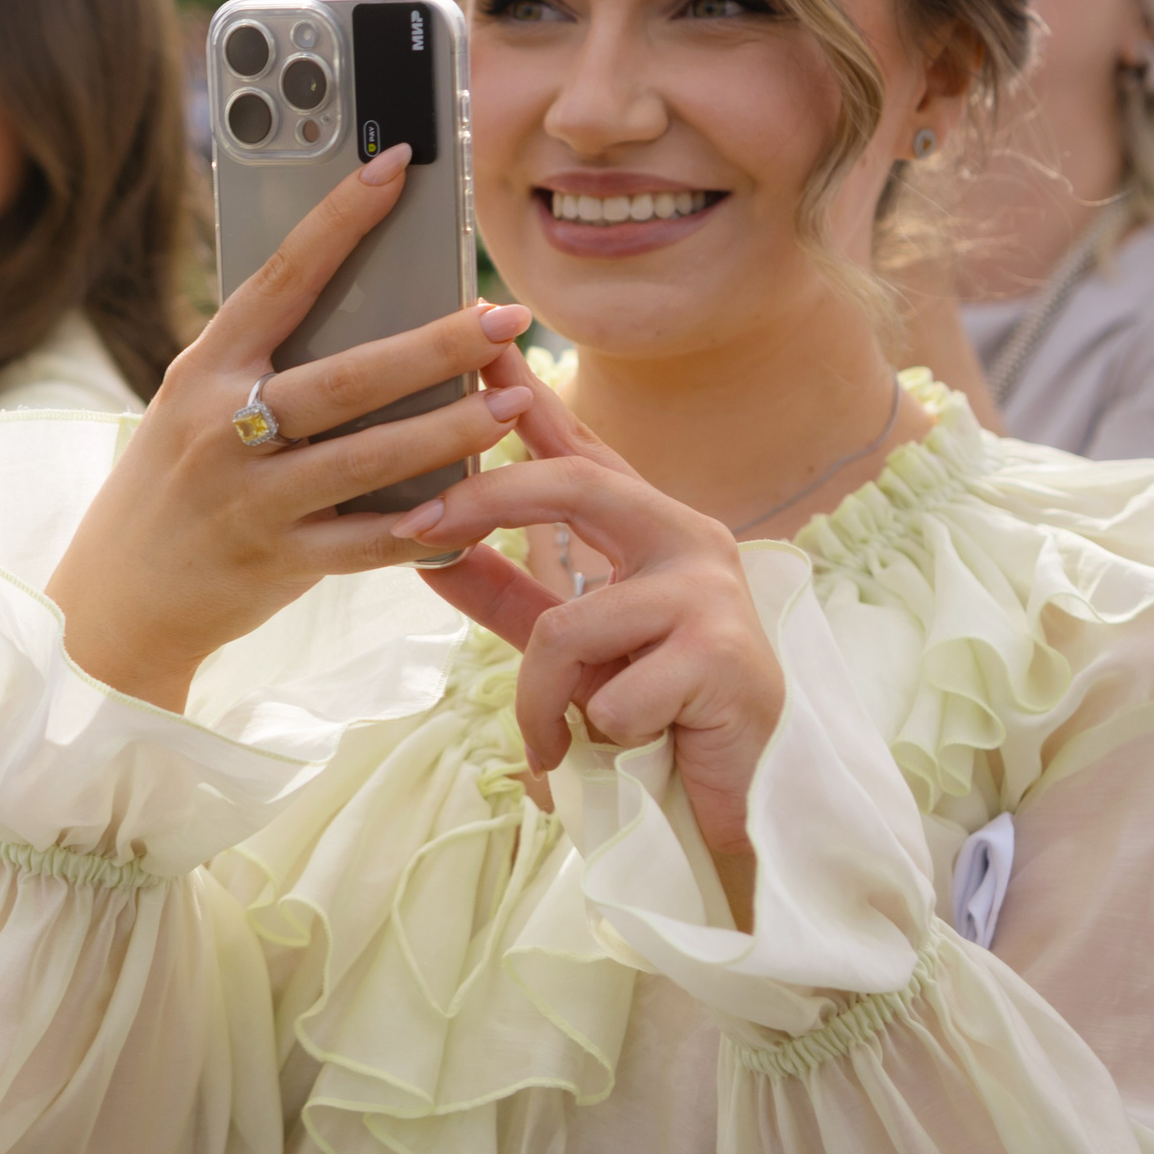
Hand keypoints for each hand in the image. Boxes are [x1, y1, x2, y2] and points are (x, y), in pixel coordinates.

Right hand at [43, 146, 533, 709]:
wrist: (117, 595)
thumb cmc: (175, 482)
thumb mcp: (196, 405)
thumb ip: (266, 365)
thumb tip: (375, 310)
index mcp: (205, 369)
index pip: (280, 279)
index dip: (339, 220)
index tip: (396, 167)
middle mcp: (222, 428)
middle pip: (343, 378)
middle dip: (432, 348)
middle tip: (503, 320)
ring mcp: (250, 499)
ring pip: (365, 460)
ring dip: (445, 433)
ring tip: (509, 406)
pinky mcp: (276, 560)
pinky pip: (363, 544)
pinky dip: (417, 529)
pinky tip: (467, 511)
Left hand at [400, 350, 782, 871]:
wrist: (739, 810)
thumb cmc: (652, 716)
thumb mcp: (565, 648)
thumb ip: (504, 593)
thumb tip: (423, 548)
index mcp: (651, 531)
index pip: (581, 449)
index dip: (525, 396)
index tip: (473, 342)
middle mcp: (688, 542)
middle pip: (571, 485)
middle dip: (483, 499)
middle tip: (415, 530)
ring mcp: (711, 596)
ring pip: (565, 627)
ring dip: (540, 702)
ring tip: (559, 744)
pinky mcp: (725, 660)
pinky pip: (606, 698)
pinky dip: (594, 740)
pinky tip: (636, 754)